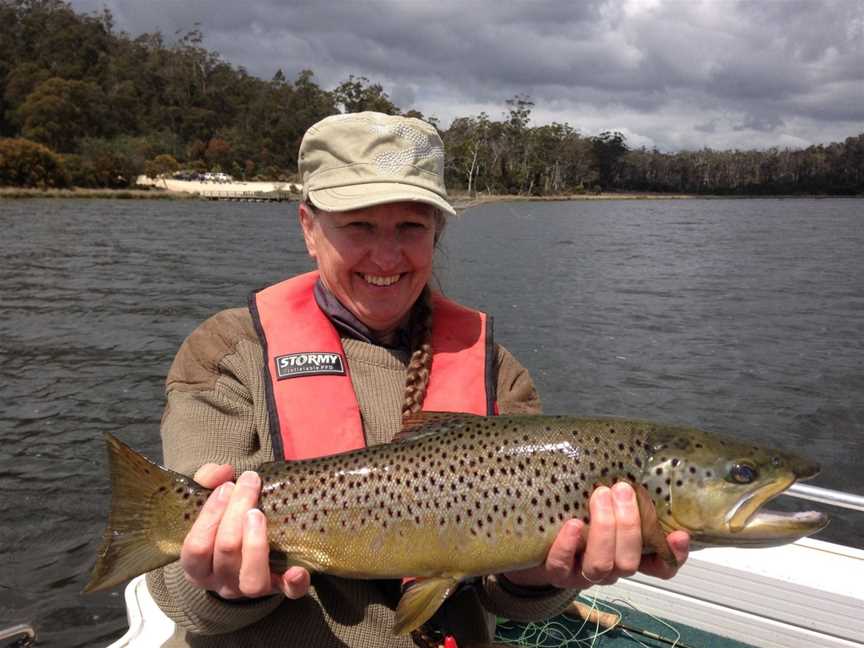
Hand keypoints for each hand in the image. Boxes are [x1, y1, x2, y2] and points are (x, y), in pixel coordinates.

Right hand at [179, 464, 310, 599]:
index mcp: (197, 566)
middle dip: (237, 513)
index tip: (227, 486)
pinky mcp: (279, 589)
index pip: (196, 547)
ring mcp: (249, 589)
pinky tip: (298, 568)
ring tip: (259, 513)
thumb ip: (208, 481)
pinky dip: (293, 583)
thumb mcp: (209, 502)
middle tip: (250, 484)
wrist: (242, 555)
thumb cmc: (222, 522)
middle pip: (226, 553)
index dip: (211, 515)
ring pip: (251, 580)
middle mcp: (221, 582)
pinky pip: (288, 593)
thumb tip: (222, 472)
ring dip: (255, 544)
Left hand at [502, 482, 689, 588]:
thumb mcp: (605, 497)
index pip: (662, 564)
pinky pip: (563, 566)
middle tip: (621, 488)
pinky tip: (573, 524)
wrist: (535, 532)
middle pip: (630, 562)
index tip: (680, 533)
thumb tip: (640, 455)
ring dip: (604, 530)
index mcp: (629, 551)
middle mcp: (610, 566)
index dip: (673, 554)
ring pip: (602, 566)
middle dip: (628, 525)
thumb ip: (624, 489)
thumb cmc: (578, 505)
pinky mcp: (556, 572)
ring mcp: (583, 572)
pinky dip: (569, 546)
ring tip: (598, 495)